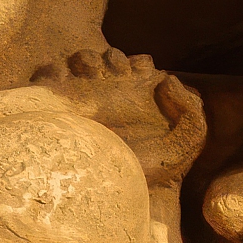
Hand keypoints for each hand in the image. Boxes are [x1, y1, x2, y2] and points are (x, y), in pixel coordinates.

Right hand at [33, 49, 207, 187]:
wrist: (92, 183)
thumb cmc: (135, 169)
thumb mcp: (181, 148)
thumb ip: (192, 115)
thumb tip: (167, 81)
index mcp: (134, 107)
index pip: (140, 67)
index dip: (142, 64)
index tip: (143, 75)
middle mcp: (106, 100)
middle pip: (112, 59)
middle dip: (116, 59)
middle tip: (119, 75)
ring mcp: (78, 99)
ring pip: (83, 59)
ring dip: (89, 60)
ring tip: (94, 78)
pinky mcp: (52, 103)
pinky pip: (49, 71)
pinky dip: (58, 70)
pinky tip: (72, 84)